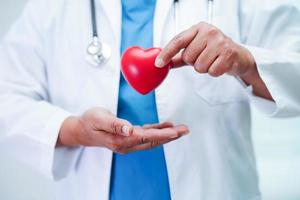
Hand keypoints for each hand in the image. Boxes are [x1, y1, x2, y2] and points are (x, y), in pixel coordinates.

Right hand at [57, 107, 188, 153]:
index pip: (146, 137)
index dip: (162, 134)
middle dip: (170, 136)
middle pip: (153, 141)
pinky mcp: (128, 138)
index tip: (175, 131)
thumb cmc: (89, 122)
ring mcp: (128, 142)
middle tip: (185, 130)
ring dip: (166, 135)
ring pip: (152, 139)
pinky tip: (165, 127)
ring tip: (180, 129)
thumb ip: (114, 124)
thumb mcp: (99, 119)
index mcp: (120, 139)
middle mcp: (126, 144)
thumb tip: (128, 129)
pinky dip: (157, 131)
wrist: (81, 130)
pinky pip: (146, 136)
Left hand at [155, 22, 272, 99]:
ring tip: (212, 61)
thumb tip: (162, 63)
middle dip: (193, 62)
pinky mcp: (229, 55)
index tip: (158, 64)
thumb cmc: (214, 51)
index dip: (166, 53)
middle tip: (204, 57)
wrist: (239, 56)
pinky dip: (214, 72)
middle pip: (188, 57)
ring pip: (199, 66)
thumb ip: (179, 56)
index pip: (178, 41)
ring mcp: (220, 42)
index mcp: (199, 28)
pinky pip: (211, 71)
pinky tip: (220, 65)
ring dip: (204, 68)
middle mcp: (210, 32)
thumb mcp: (196, 49)